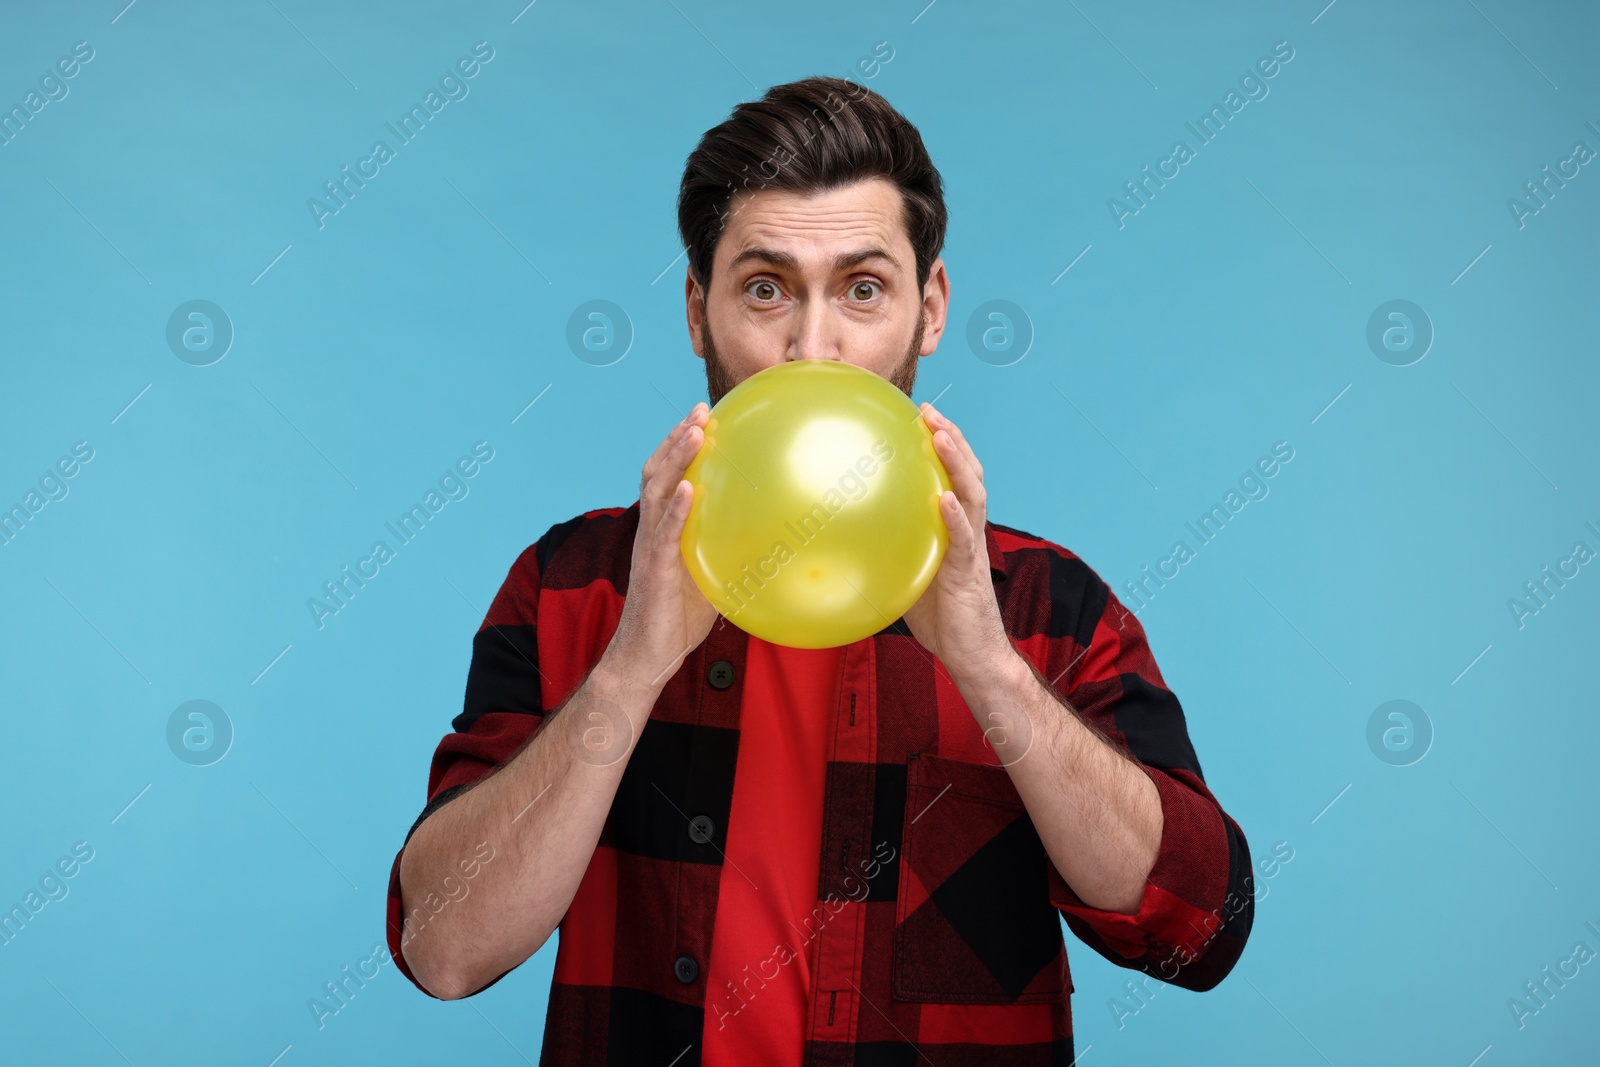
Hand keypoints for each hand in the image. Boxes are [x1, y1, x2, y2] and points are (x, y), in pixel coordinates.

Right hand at [602, 403, 719, 694]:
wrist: (648, 656)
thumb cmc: (678, 620)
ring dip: (675, 460)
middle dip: (677, 438)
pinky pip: (665, 535)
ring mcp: (650, 548)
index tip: (704, 417)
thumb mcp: (708, 577)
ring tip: (695, 433)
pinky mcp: (655, 571)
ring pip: (657, 493)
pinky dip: (677, 510)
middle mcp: (651, 530)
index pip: (669, 477)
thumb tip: (770, 542)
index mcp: (663, 529)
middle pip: (658, 472)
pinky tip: (691, 490)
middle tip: (701, 409)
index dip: (680, 446)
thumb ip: (726, 552)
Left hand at [901, 403, 1014, 681]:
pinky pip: (964, 540)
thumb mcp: (906, 574)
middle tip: (928, 410)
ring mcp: (972, 548)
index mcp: (954, 527)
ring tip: (941, 436)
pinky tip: (945, 498)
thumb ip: (888, 550)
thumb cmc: (939, 617)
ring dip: (957, 463)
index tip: (918, 415)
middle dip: (950, 437)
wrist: (970, 653)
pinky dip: (956, 517)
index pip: (950, 475)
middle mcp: (968, 529)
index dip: (940, 444)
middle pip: (966, 472)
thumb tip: (842, 539)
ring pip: (972, 494)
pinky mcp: (969, 572)